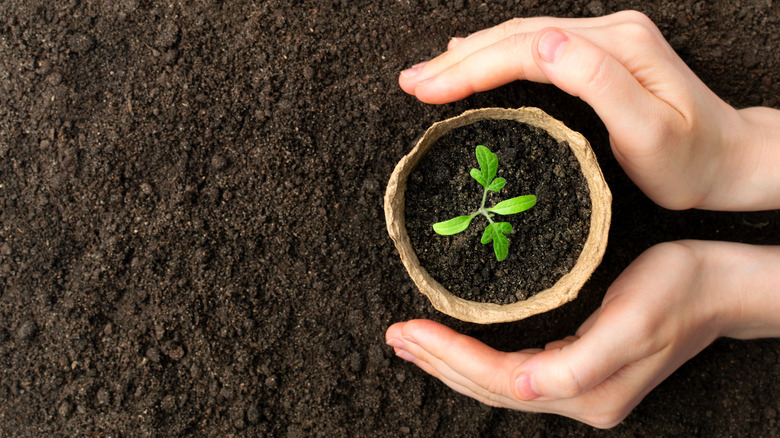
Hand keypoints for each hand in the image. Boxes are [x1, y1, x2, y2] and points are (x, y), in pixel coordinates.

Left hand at [386, 241, 779, 427]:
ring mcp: (578, 389)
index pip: (498, 380)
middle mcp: (578, 399)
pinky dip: (475, 359)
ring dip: (449, 362)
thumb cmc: (677, 290)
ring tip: (411, 341)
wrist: (719, 284)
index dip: (449, 357)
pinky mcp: (579, 371)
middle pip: (489, 386)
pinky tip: (456, 347)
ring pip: (495, 382)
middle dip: (438, 361)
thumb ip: (577, 366)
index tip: (409, 328)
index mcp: (586, 392)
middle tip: (395, 335)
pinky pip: (512, 372)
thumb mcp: (631, 323)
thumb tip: (522, 387)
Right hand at [399, 11, 779, 210]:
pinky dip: (496, 56)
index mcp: (615, 47)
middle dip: (458, 60)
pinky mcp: (602, 54)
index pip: (525, 47)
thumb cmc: (690, 161)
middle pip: (516, 36)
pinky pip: (536, 48)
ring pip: (521, 38)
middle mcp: (608, 32)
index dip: (471, 67)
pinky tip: (474, 59)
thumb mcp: (648, 132)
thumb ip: (597, 81)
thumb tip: (540, 42)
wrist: (730, 159)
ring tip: (428, 74)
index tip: (426, 89)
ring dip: (470, 55)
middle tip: (410, 82)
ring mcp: (605, 40)